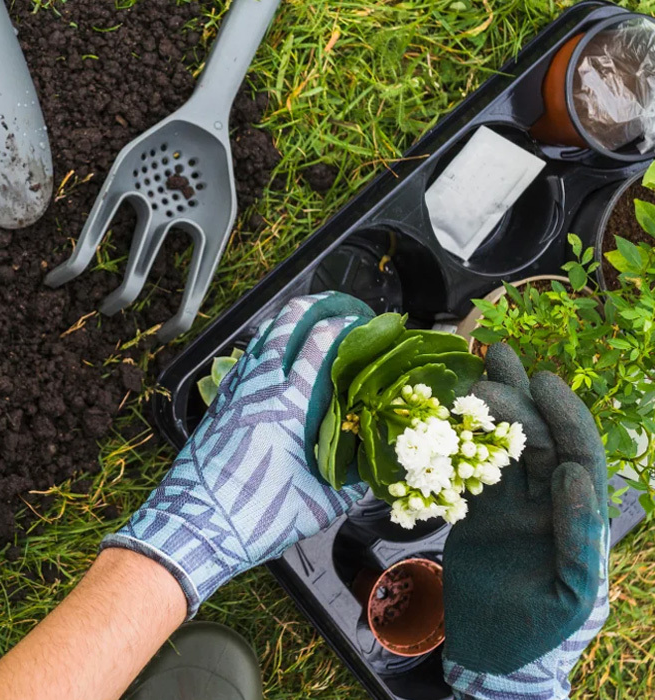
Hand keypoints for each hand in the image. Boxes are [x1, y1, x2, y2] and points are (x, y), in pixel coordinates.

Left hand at [102, 292, 374, 615]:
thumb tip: (375, 468)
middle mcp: (259, 387)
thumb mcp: (320, 505)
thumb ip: (352, 482)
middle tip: (338, 307)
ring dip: (286, 324)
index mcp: (289, 404)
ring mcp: (234, 392)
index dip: (346, 325)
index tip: (367, 324)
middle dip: (315, 306)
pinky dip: (263, 349)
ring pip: (261, 338)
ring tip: (309, 323)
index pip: (321, 342)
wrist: (194, 526)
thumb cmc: (256, 517)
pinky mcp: (218, 404)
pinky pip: (244, 362)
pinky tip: (273, 361)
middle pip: (286, 322)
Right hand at [442, 344, 608, 699]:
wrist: (493, 653)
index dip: (564, 417)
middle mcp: (548, 504)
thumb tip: (572, 476)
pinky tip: (450, 414)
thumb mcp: (571, 593)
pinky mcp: (480, 513)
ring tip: (478, 368)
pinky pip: (472, 470)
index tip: (542, 382)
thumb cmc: (540, 632)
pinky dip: (462, 442)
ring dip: (494, 409)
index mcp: (577, 519)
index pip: (577, 456)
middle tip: (495, 363)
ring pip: (505, 447)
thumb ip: (578, 536)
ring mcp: (513, 506)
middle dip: (521, 400)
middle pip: (538, 440)